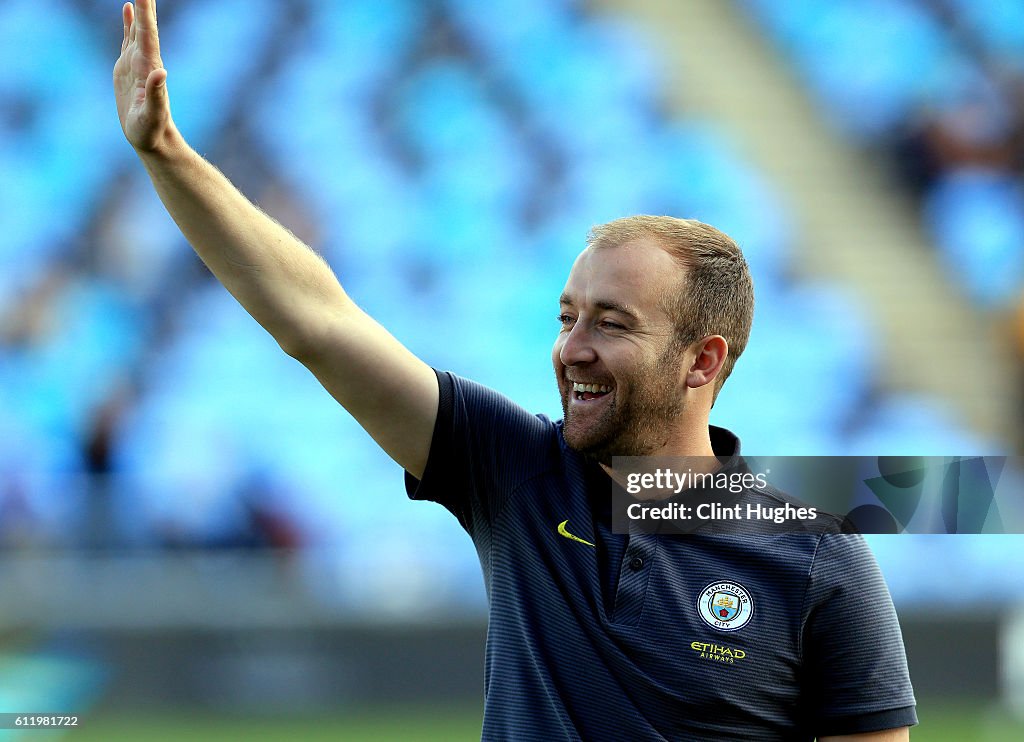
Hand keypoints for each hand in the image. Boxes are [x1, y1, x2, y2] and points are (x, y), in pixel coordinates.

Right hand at [113, 0, 171, 151]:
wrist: (151, 138)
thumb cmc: (151, 130)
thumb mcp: (151, 115)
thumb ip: (155, 94)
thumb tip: (160, 72)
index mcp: (149, 67)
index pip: (147, 34)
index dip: (145, 13)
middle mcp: (145, 60)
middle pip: (144, 25)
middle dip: (145, 4)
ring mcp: (136, 62)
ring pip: (137, 28)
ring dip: (139, 8)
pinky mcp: (127, 67)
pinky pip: (128, 38)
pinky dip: (129, 21)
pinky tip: (128, 8)